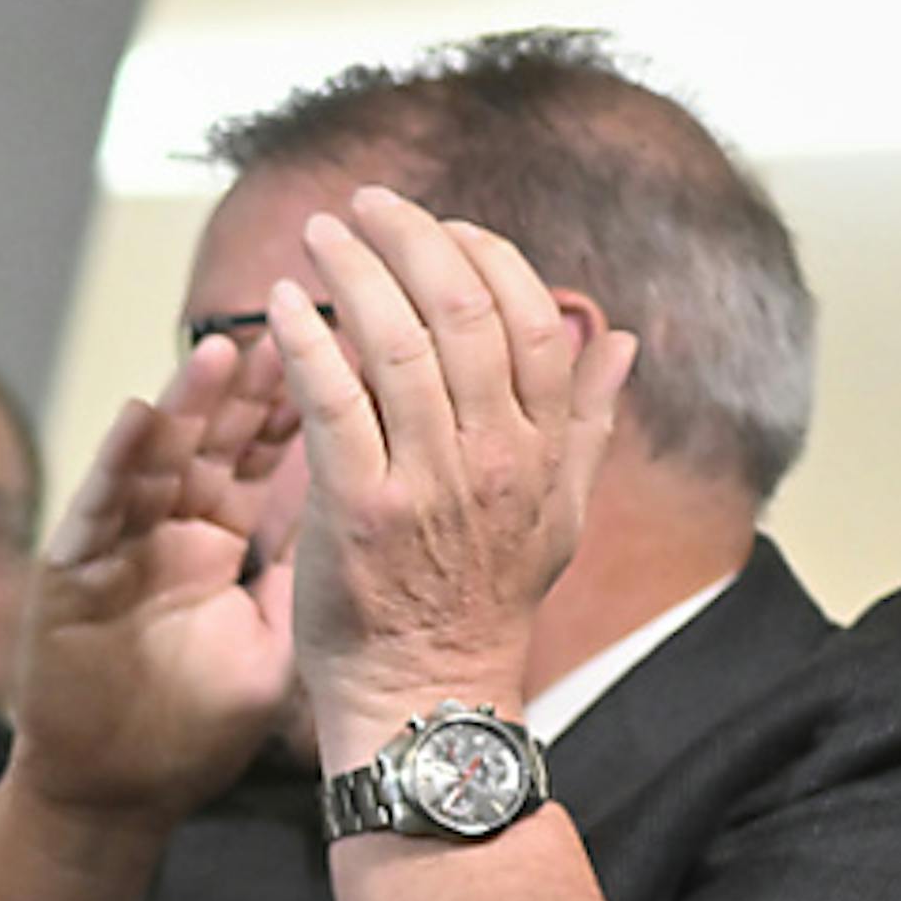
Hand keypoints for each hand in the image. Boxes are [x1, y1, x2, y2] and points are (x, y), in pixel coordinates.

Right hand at [6, 331, 303, 833]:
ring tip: (223, 349)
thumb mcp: (273, 643)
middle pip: (208, 443)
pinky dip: (114, 466)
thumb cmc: (192, 730)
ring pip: (151, 463)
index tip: (338, 347)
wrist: (117, 794)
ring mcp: (112, 552)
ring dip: (185, 406)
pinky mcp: (67, 580)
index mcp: (212, 546)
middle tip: (291, 320)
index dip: (293, 405)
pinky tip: (138, 418)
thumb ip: (304, 575)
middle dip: (247, 385)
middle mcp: (161, 536)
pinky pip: (94, 513)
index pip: (257, 459)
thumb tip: (370, 513)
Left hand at [280, 187, 636, 750]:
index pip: (527, 318)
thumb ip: (584, 421)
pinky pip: (334, 401)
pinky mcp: (360, 510)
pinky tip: (281, 305)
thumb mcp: (558, 514)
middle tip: (367, 204)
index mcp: (542, 447)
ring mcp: (428, 481)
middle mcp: (495, 455)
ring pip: (398, 344)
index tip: (441, 227)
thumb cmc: (480, 606)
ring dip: (355, 274)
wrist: (428, 696)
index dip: (485, 257)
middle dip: (414, 241)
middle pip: (464, 313)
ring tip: (321, 234)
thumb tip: (619, 338)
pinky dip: (307, 343)